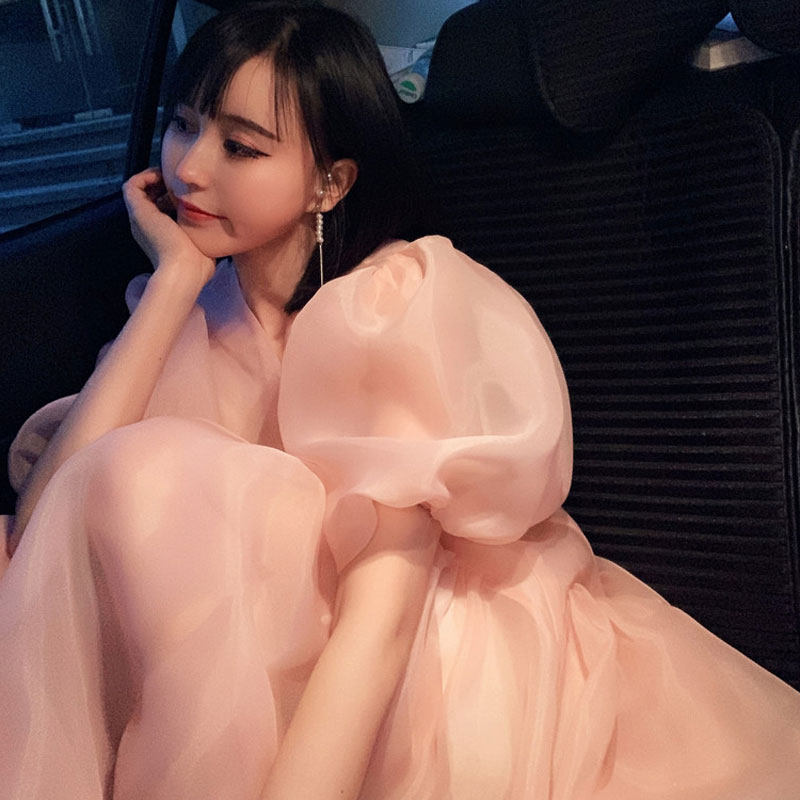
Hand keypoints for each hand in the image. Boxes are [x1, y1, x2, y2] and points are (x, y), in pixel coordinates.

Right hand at [122, 168, 215, 290]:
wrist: (184, 270)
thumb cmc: (197, 265)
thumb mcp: (202, 245)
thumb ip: (206, 235)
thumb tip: (219, 227)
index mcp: (158, 236)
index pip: (159, 210)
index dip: (170, 198)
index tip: (188, 193)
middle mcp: (145, 227)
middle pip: (148, 199)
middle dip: (162, 186)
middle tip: (180, 182)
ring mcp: (139, 219)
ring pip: (138, 190)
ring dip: (153, 179)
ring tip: (171, 176)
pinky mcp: (138, 212)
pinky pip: (132, 186)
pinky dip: (146, 176)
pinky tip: (164, 176)